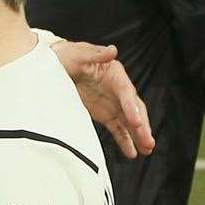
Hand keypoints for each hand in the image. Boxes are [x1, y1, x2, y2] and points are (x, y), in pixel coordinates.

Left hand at [51, 39, 154, 158]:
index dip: (132, 107)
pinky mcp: (105, 113)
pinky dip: (124, 140)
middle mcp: (118, 89)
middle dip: (141, 126)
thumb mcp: (79, 54)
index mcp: (115, 74)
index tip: (136, 122)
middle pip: (134, 109)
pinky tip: (132, 153)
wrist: (56, 64)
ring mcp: (113, 102)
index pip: (127, 92)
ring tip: (147, 150)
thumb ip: (96, 54)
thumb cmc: (68, 56)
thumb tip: (113, 50)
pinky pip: (118, 128)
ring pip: (129, 121)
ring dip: (138, 136)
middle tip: (148, 142)